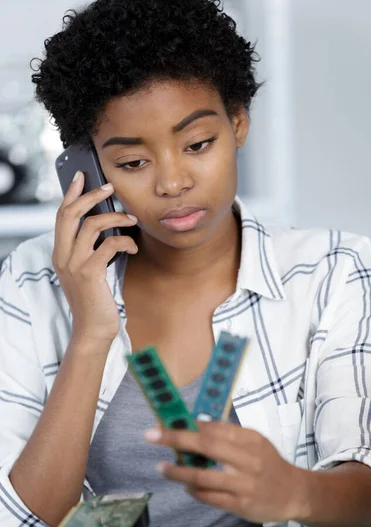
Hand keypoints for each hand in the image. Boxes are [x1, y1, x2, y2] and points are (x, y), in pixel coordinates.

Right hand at [53, 171, 137, 343]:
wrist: (94, 329)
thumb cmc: (96, 300)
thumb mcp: (88, 271)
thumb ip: (90, 250)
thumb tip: (107, 224)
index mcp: (60, 253)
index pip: (61, 216)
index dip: (71, 194)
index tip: (82, 177)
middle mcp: (63, 256)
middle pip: (71, 214)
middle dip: (91, 196)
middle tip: (109, 187)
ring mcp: (74, 265)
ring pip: (91, 225)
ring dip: (115, 218)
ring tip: (131, 219)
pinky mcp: (90, 273)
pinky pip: (108, 245)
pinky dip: (125, 241)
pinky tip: (133, 246)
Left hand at [144, 421, 304, 523]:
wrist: (294, 493)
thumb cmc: (269, 463)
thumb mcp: (255, 441)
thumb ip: (228, 433)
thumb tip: (196, 424)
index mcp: (250, 440)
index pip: (215, 428)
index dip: (189, 424)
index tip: (166, 421)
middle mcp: (247, 461)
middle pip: (207, 447)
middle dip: (176, 439)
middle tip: (152, 435)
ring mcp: (243, 485)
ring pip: (203, 477)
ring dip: (178, 471)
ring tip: (161, 467)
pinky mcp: (240, 505)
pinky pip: (209, 498)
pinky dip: (193, 490)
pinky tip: (184, 485)